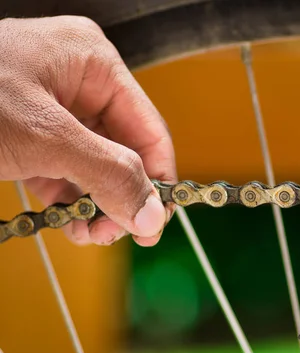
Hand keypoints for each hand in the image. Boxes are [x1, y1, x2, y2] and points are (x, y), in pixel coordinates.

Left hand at [0, 16, 176, 245]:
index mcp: (94, 62)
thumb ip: (108, 174)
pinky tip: (66, 218)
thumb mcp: (44, 138)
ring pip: (98, 163)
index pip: (148, 128)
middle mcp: (80, 81)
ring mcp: (55, 106)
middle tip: (112, 233)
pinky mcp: (33, 129)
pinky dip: (70, 196)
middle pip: (124, 150)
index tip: (154, 224)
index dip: (157, 179)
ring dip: (96, 202)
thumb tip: (152, 216)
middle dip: (120, 196)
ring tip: (86, 231)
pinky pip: (68, 167)